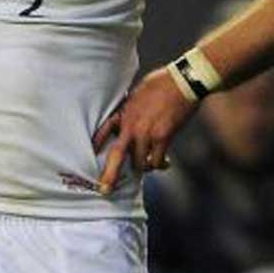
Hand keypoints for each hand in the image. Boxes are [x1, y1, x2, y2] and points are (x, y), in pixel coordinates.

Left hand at [92, 68, 196, 193]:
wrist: (182, 82)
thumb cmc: (162, 83)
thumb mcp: (138, 94)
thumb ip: (132, 109)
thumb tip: (132, 119)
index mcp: (124, 113)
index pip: (103, 131)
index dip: (97, 144)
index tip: (91, 154)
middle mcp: (132, 126)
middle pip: (117, 156)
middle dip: (110, 176)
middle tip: (105, 190)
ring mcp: (146, 134)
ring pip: (140, 163)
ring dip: (144, 166)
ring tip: (152, 164)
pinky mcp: (162, 138)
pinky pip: (157, 161)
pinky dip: (161, 165)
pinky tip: (167, 163)